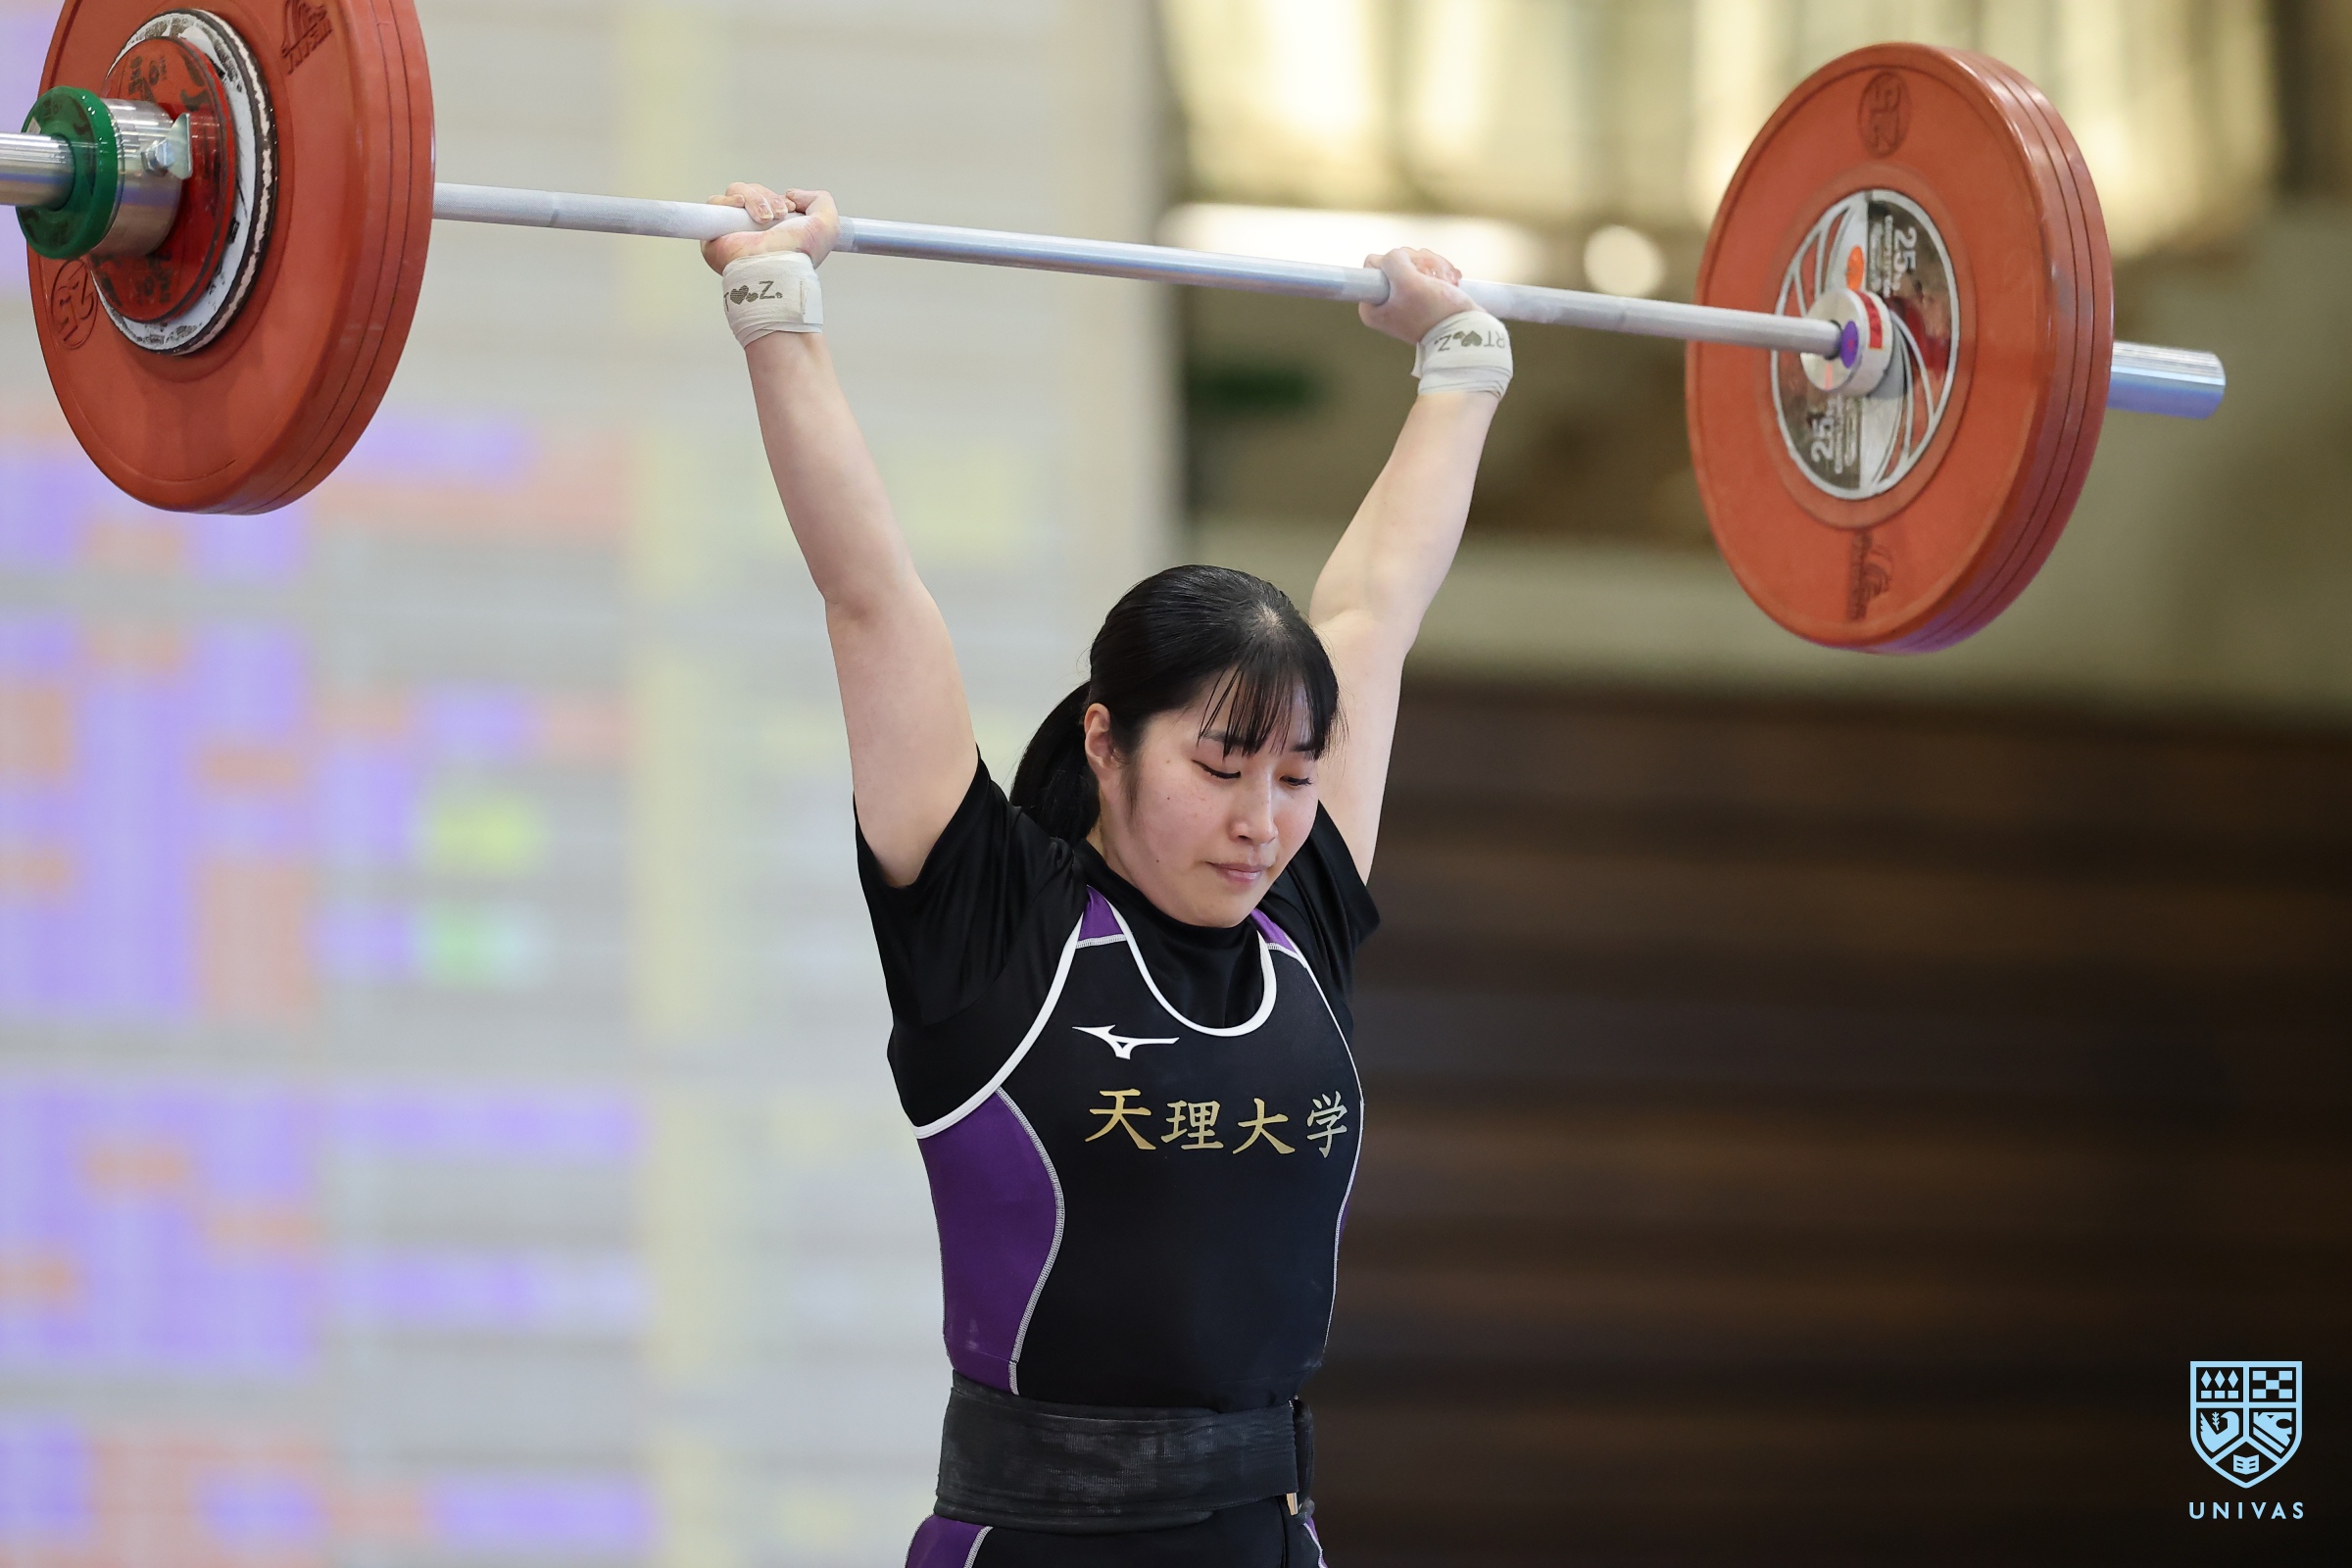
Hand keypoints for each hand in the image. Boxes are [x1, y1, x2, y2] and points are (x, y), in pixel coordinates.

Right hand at [701, 183, 840, 273]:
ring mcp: (733, 229)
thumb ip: (820, 200)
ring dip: (754, 199)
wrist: (776, 267)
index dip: (777, 198)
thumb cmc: (799, 254)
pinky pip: (715, 202)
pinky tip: (742, 208)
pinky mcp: (714, 231)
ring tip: (764, 219)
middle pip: (754, 191)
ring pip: (737, 192)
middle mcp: (754, 229)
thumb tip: (790, 194)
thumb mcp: (828, 224)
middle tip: (778, 215)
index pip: (768, 198)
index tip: (790, 208)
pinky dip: (730, 200)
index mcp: (776, 229)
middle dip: (769, 197)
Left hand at [1357, 247, 1475, 343]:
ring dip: (1432, 268)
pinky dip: (1439, 273)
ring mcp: (1403, 302)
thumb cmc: (1435, 313)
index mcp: (1371, 307)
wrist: (1465, 331)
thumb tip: (1394, 255)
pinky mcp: (1421, 299)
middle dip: (1417, 264)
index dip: (1396, 262)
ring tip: (1444, 280)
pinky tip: (1449, 281)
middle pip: (1395, 263)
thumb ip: (1392, 262)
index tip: (1413, 273)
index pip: (1374, 264)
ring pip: (1413, 266)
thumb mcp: (1407, 283)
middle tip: (1431, 276)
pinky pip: (1426, 273)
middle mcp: (1384, 305)